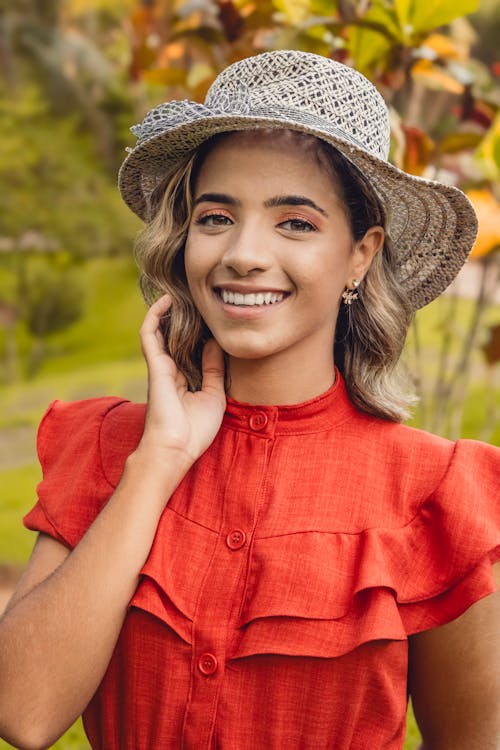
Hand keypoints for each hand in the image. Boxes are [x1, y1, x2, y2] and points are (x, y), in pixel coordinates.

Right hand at [137, 294, 225, 467]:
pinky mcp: (154, 365)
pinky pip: (150, 334)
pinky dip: (155, 316)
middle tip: (198, 296)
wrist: (175, 449)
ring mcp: (160, 366)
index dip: (200, 331)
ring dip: (168, 311)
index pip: (191, 348)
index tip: (214, 315)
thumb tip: (215, 343)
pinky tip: (166, 301)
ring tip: (181, 291)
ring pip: (161, 330)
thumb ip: (214, 368)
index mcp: (185, 379)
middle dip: (185, 317)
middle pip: (176, 336)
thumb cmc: (194, 430)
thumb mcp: (214, 395)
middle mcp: (171, 370)